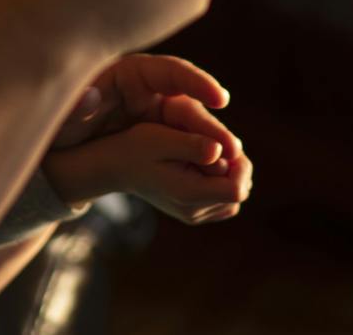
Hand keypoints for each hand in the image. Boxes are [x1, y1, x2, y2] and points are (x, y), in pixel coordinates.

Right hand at [43, 122, 253, 224]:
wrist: (112, 167)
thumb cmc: (134, 147)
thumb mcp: (160, 138)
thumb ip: (193, 145)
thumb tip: (222, 152)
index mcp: (188, 195)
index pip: (236, 189)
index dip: (239, 165)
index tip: (223, 144)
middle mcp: (194, 212)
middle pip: (239, 192)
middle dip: (235, 166)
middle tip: (212, 143)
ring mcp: (195, 215)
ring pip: (234, 197)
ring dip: (228, 173)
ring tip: (205, 152)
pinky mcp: (194, 212)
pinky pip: (223, 200)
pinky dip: (220, 181)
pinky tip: (202, 164)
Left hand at [52, 53, 235, 151]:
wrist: (65, 146)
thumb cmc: (63, 123)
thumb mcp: (64, 116)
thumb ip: (74, 107)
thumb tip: (89, 97)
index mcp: (130, 74)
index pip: (171, 70)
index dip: (197, 82)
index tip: (220, 98)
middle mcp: (153, 91)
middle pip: (189, 103)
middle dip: (211, 125)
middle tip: (232, 149)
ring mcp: (162, 113)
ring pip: (196, 126)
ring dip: (215, 144)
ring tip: (236, 165)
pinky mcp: (167, 135)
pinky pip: (192, 143)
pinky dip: (206, 157)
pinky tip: (221, 174)